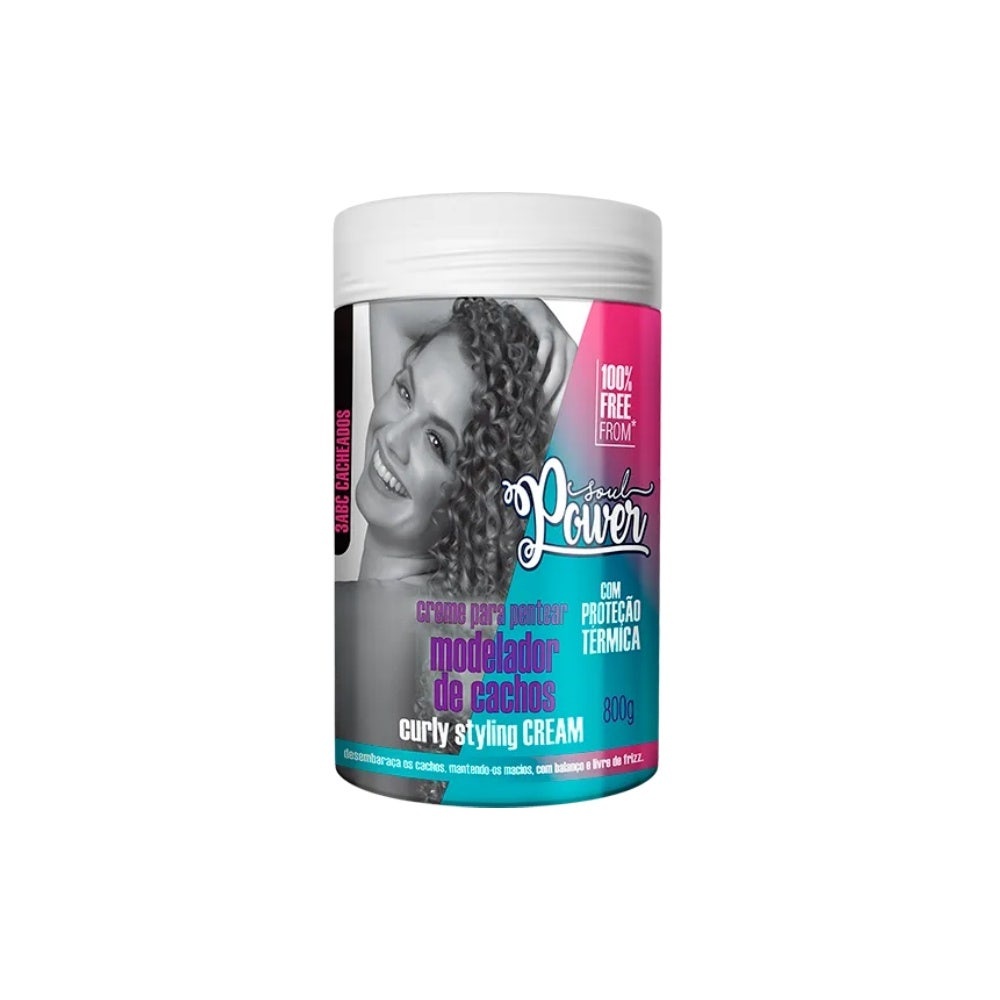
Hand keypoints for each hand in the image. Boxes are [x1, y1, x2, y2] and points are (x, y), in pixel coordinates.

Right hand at [509, 299, 577, 417]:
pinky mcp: (547, 327)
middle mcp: (571, 351)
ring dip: (547, 391)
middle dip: (558, 407)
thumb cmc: (529, 338)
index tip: (553, 430)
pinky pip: (546, 350)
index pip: (574, 391)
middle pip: (570, 385)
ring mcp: (560, 338)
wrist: (523, 305)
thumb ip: (540, 384)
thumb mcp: (538, 362)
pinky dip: (538, 366)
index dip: (566, 411)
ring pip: (559, 370)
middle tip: (543, 424)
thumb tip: (536, 416)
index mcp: (574, 361)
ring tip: (534, 406)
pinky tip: (529, 379)